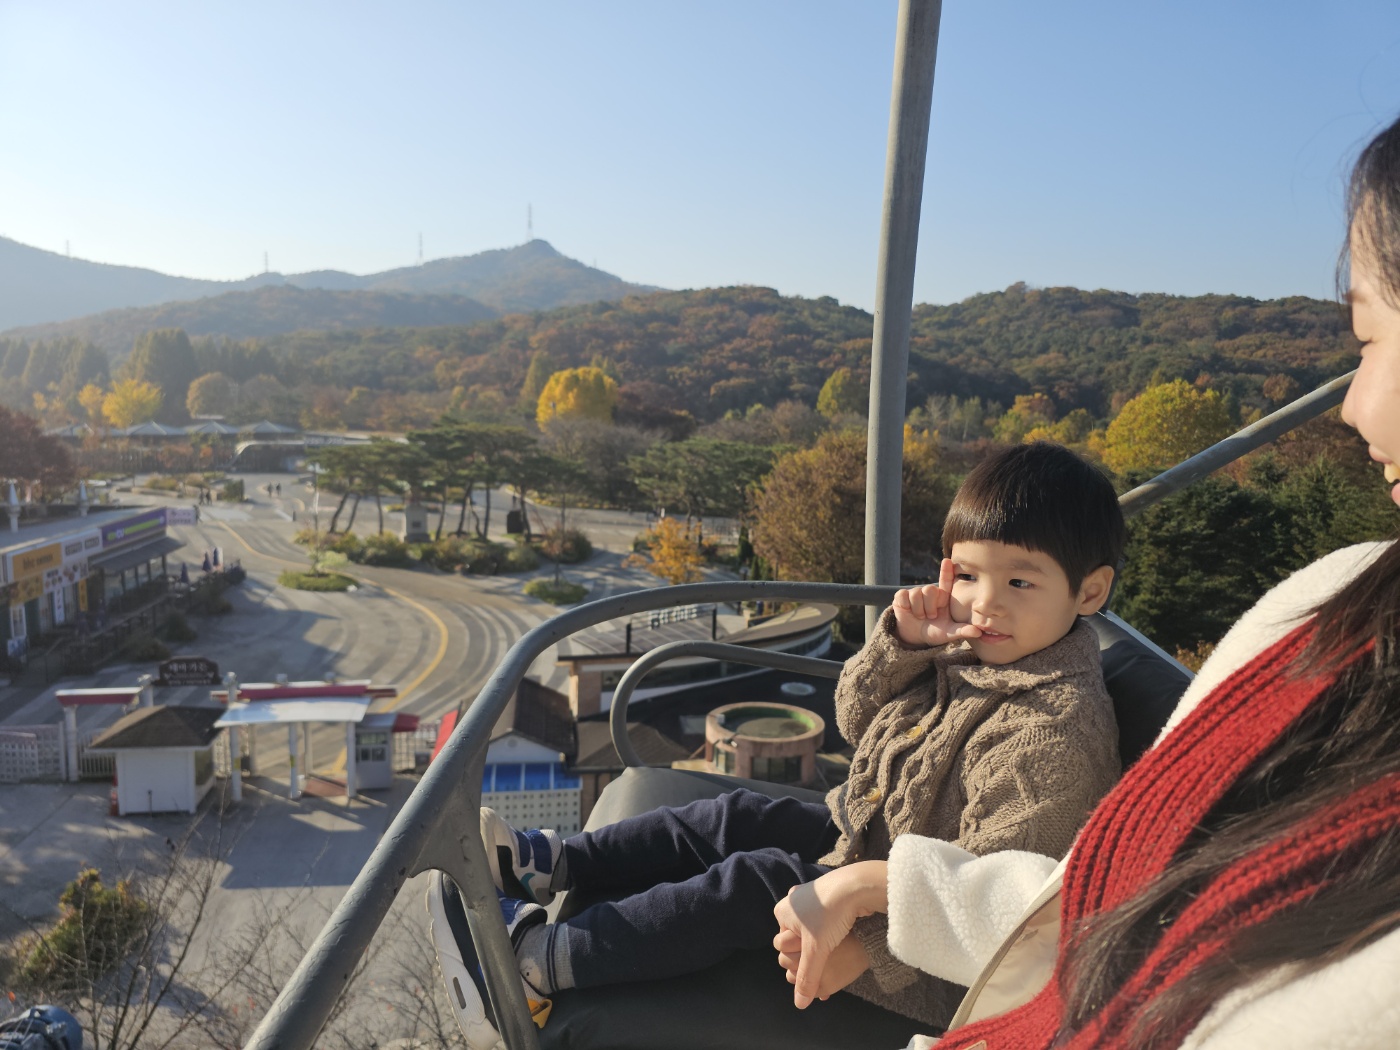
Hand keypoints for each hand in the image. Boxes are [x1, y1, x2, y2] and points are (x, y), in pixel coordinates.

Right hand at [772, 861, 888, 1008]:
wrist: (857, 885)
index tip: (815, 959)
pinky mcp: (826, 894)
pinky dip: (830, 930)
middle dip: (810, 951)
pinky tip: (842, 934)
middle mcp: (792, 902)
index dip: (799, 957)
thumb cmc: (830, 914)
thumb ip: (807, 978)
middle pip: (797, 938)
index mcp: (782, 911)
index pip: (783, 946)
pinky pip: (823, 919)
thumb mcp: (817, 951)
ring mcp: (809, 896)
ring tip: (835, 946)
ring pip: (812, 929)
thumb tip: (800, 1004)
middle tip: (825, 956)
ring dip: (821, 942)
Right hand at [890, 558, 982, 647]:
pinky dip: (907, 607)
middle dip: (929, 607)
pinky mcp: (902, 596)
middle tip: (931, 617)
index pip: (946, 581)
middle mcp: (930, 592)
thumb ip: (962, 631)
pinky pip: (903, 596)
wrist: (916, 637)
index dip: (946, 571)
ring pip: (916, 593)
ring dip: (918, 610)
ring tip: (921, 616)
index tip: (947, 561)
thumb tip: (978, 632)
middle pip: (930, 589)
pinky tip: (909, 612)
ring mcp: (916, 593)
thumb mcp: (949, 633)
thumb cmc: (936, 632)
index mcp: (944, 597)